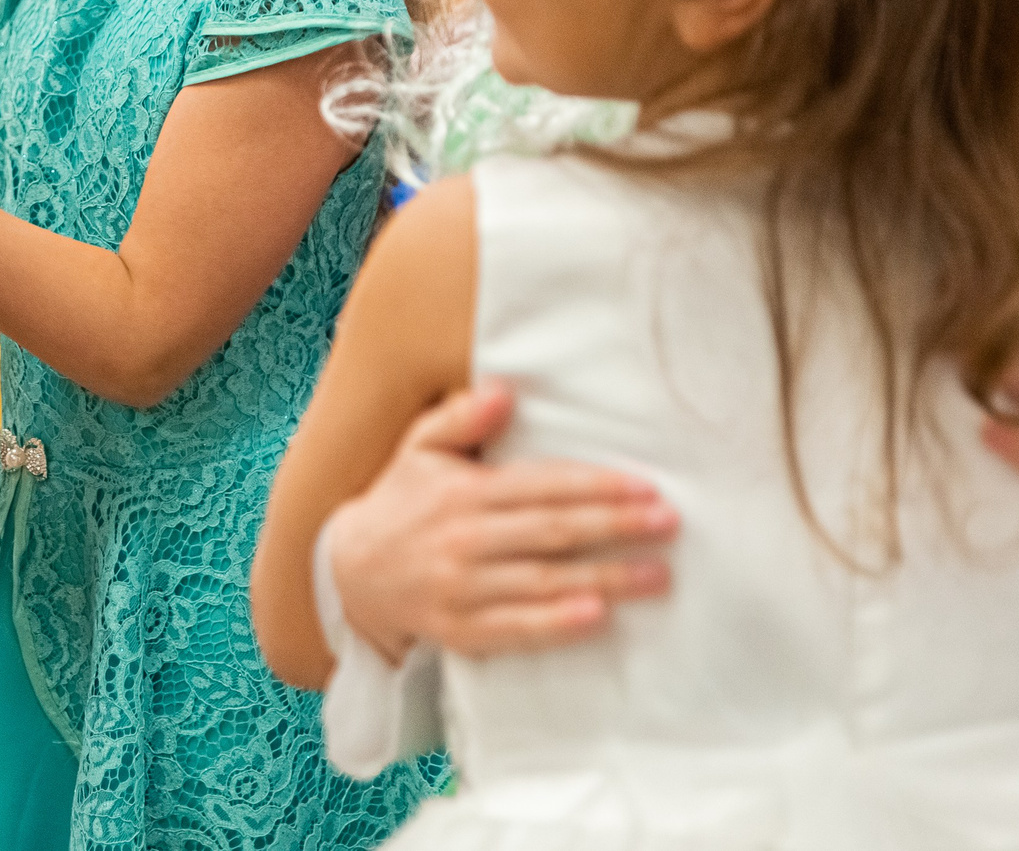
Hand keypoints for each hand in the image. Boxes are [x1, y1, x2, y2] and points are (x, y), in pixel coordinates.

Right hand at [327, 382, 675, 664]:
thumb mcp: (419, 448)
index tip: (644, 487)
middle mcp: (464, 539)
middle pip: (552, 532)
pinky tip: (598, 616)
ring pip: (543, 582)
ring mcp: (461, 587)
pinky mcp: (460, 630)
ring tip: (657, 574)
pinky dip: (557, 623)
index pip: (541, 486)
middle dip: (615, 527)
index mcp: (463, 492)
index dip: (596, 487)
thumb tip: (505, 390)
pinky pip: (516, 628)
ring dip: (606, 578)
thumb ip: (461, 416)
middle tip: (667, 523)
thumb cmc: (400, 502)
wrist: (350, 572)